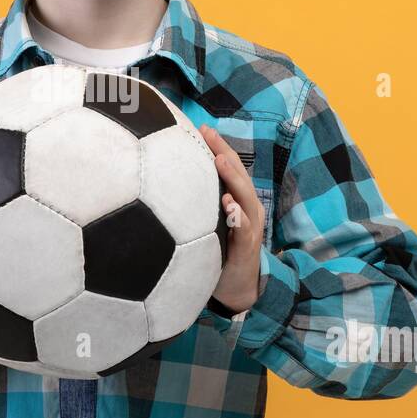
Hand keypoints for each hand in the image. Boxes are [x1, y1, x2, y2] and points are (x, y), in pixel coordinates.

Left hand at [198, 124, 264, 313]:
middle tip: (208, 133)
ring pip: (245, 197)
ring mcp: (250, 227)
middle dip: (224, 151)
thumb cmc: (218, 254)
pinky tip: (228, 205)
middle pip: (238, 175)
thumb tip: (166, 186)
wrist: (237, 290)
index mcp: (238, 201)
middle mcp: (248, 209)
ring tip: (219, 160)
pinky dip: (237, 216)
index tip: (201, 127)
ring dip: (233, 178)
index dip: (217, 147)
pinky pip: (244, 229)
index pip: (229, 169)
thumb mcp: (207, 226)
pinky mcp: (247, 248)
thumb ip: (197, 207)